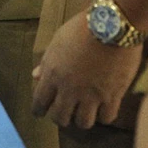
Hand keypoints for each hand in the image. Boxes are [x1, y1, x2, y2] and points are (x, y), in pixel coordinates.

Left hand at [31, 13, 142, 128]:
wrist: (111, 24)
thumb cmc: (81, 28)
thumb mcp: (57, 42)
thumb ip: (46, 62)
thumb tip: (35, 76)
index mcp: (53, 75)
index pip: (40, 102)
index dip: (39, 110)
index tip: (40, 113)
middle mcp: (70, 89)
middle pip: (60, 118)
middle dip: (60, 117)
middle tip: (65, 113)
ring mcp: (91, 95)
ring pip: (83, 123)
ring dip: (82, 119)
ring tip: (85, 112)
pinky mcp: (112, 96)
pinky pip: (106, 118)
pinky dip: (104, 116)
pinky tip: (104, 109)